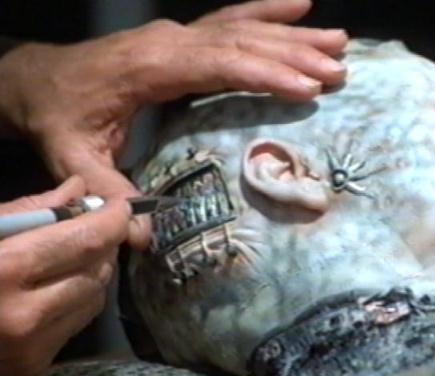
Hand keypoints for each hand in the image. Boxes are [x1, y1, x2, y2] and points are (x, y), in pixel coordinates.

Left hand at [0, 0, 347, 248]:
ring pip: (243, 27)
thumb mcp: (74, 158)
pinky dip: (268, 10)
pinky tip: (300, 4)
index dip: (262, 74)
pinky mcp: (183, 37)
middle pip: (240, 41)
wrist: (39, 81)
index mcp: (147, 68)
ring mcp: (177, 34)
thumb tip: (145, 236)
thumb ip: (108, 192)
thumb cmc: (59, 118)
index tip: (306, 88)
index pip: (215, 65)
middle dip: (293, 55)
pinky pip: (232, 18)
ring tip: (339, 41)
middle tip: (338, 69)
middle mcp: (168, 41)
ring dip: (292, 35)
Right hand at [0, 177, 130, 375]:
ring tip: (70, 258)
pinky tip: (55, 290)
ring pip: (94, 299)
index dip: (111, 220)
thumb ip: (28, 211)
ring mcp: (30, 348)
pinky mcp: (32, 369)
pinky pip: (76, 325)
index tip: (121, 207)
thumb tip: (77, 189)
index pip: (84, 240)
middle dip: (104, 245)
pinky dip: (76, 301)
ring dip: (93, 273)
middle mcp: (24, 314)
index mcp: (4, 269)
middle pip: (97, 270)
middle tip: (96, 228)